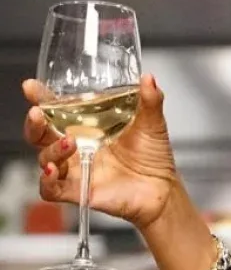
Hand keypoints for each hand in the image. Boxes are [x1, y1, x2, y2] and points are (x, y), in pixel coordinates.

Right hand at [22, 74, 179, 230]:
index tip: (31, 87)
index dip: (41, 98)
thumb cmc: (153, 155)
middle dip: (34, 123)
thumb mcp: (152, 122)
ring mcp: (75, 168)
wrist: (161, 188)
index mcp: (86, 125)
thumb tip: (149, 78)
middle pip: (40, 133)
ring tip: (70, 142)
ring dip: (52, 149)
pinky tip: (52, 171)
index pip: (56, 109)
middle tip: (37, 113)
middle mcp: (76, 146)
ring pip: (45, 158)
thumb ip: (150, 99)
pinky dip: (47, 181)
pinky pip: (51, 189)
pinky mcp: (78, 190)